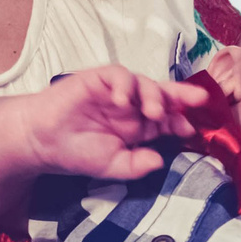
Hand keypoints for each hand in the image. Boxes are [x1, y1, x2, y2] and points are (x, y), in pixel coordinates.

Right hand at [23, 66, 206, 182]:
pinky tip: (121, 101)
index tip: (192, 130)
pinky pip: (118, 75)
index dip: (181, 121)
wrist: (43, 142)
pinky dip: (124, 85)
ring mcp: (116, 91)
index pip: (168, 119)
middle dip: (182, 95)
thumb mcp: (111, 166)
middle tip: (197, 100)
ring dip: (154, 95)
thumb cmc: (76, 153)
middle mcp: (132, 106)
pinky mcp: (98, 79)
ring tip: (154, 112)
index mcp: (139, 126)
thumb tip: (160, 160)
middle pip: (163, 95)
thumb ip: (136, 165)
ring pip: (145, 83)